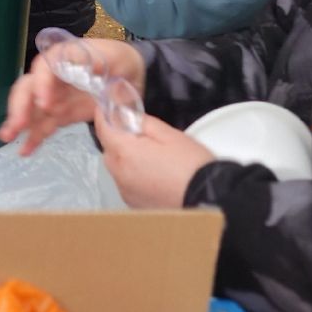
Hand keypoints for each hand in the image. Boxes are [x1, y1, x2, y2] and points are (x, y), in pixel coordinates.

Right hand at [0, 37, 145, 153]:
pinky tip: (25, 150)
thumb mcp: (117, 58)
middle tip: (17, 124)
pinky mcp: (59, 113)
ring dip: (19, 122)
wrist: (129, 75)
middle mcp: (53, 75)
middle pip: (29, 87)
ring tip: (8, 138)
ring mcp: (54, 95)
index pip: (46, 67)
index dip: (42, 84)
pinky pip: (43, 125)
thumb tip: (94, 76)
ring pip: (31, 107)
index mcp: (65, 57)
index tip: (44, 103)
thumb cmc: (121, 62)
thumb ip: (103, 69)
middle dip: (21, 105)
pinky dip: (34, 137)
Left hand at [95, 109, 215, 208]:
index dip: (103, 115)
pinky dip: (133, 175)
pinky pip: (126, 183)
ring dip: (126, 158)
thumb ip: (142, 122)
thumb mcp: (169, 134)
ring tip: (151, 156)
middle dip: (118, 138)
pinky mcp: (135, 204)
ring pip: (117, 168)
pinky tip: (154, 174)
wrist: (208, 198)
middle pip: (109, 150)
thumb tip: (124, 114)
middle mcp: (120, 175)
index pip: (103, 129)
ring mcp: (126, 192)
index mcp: (126, 153)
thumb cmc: (192, 165)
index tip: (106, 106)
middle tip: (139, 133)